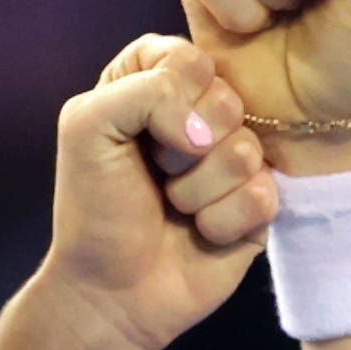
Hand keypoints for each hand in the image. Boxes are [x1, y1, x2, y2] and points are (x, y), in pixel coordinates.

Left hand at [35, 35, 276, 349]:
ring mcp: (235, 157)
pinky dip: (220, 220)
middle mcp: (200, 113)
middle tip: (156, 173)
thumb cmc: (94, 207)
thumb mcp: (87, 125)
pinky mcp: (259, 202)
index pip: (188, 58)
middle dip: (181, 147)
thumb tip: (209, 129)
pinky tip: (201, 232)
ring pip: (245, 150)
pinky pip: (262, 194)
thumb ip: (144, 90)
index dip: (168, 96)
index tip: (139, 131)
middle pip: (225, 99)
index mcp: (157, 81)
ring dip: (196, 190)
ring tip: (174, 206)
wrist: (110, 291)